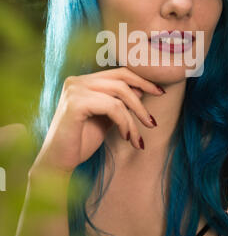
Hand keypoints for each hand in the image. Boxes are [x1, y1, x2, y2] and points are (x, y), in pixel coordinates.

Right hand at [29, 67, 164, 174]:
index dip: (142, 80)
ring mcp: (75, 90)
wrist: (58, 162)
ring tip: (137, 138)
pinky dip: (124, 122)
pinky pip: (112, 107)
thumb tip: (142, 88)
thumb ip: (119, 102)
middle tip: (152, 122)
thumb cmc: (81, 141)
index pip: (119, 73)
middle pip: (122, 80)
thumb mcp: (106, 117)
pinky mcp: (75, 103)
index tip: (159, 92)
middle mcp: (77, 81)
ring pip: (119, 94)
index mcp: (83, 81)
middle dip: (142, 99)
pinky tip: (125, 137)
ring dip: (134, 118)